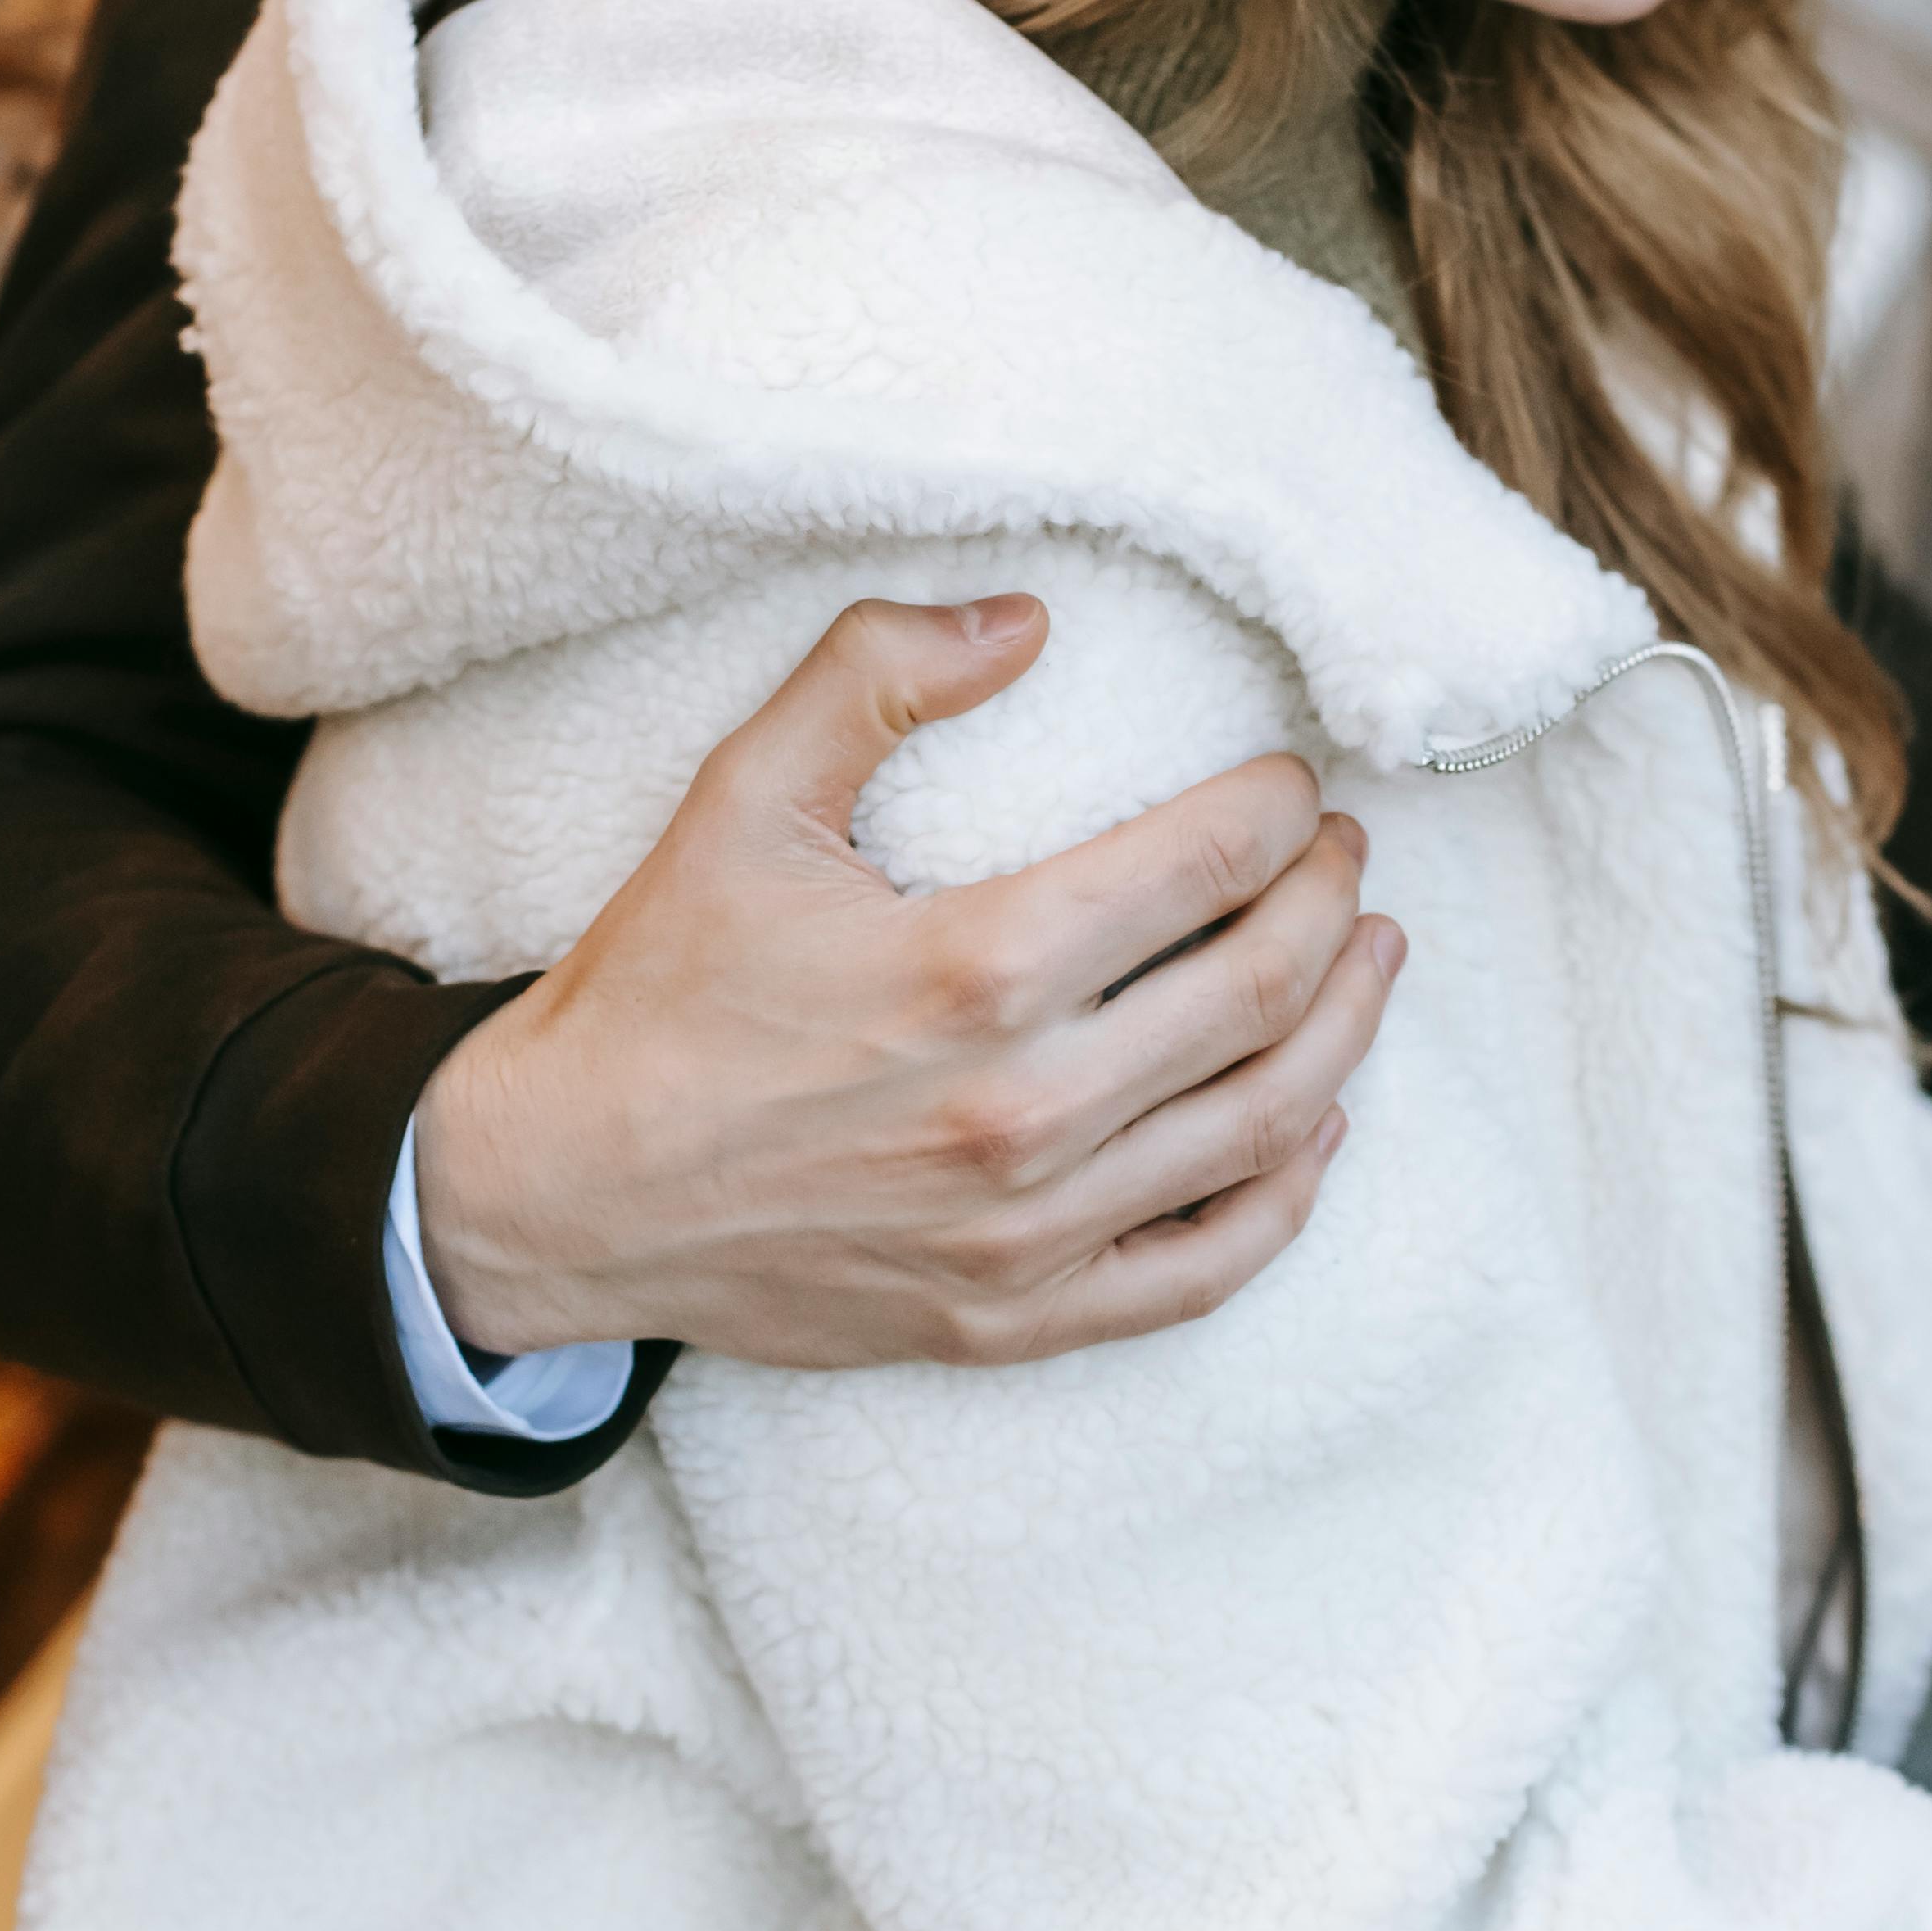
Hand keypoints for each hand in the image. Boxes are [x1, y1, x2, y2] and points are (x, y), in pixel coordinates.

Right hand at [413, 595, 1402, 1368]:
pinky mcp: (1012, 1316)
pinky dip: (1285, 1195)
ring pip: (1260, 1127)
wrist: (560, 1193)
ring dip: (1344, 1031)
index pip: (1204, 869)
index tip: (1297, 783)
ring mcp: (1024, 1232)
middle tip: (1347, 856)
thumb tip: (1025, 614)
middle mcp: (1019, 1112)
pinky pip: (1201, 1268)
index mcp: (970, 969)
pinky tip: (1315, 1125)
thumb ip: (873, 673)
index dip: (1280, 811)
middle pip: (1260, 993)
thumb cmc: (659, 990)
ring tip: (1371, 959)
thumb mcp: (739, 796)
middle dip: (1332, 906)